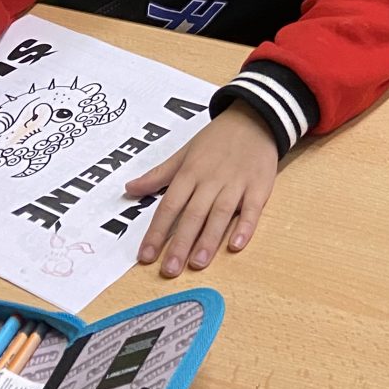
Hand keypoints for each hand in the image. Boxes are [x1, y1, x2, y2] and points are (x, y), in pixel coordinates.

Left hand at [126, 103, 278, 276]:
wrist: (256, 117)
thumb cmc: (217, 139)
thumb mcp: (185, 152)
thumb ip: (158, 175)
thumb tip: (129, 189)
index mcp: (190, 172)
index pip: (169, 205)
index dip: (157, 232)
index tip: (146, 257)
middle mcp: (211, 179)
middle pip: (194, 214)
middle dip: (180, 243)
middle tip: (170, 270)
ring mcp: (237, 183)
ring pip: (220, 214)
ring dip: (209, 239)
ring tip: (198, 264)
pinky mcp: (259, 185)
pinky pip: (252, 208)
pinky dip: (245, 226)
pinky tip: (237, 244)